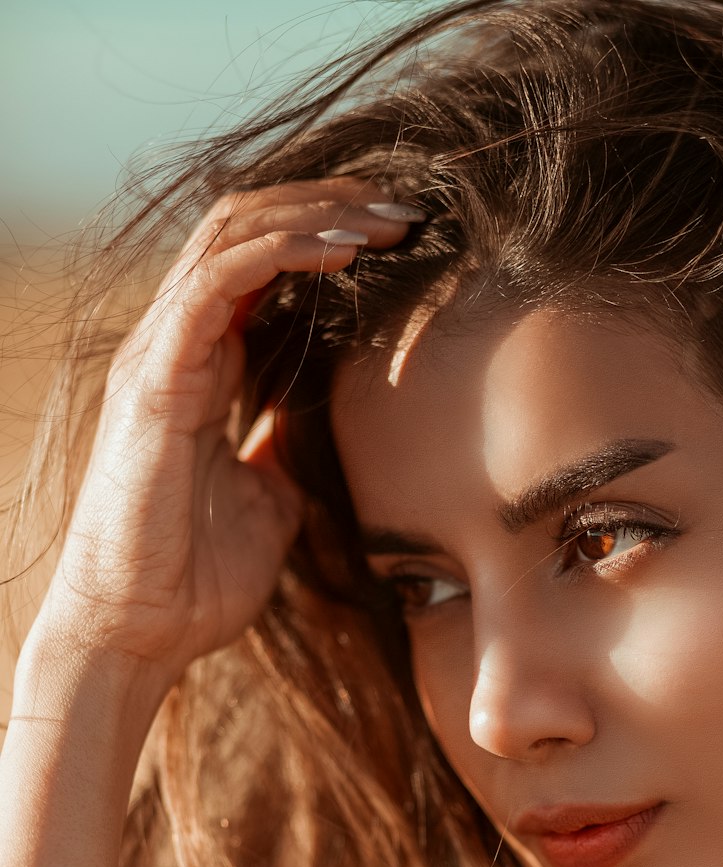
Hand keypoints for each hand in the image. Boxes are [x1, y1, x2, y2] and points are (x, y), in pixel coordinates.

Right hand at [35, 180, 419, 696]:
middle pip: (249, 227)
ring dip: (316, 214)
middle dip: (332, 205)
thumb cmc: (195, 577)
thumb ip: (285, 450)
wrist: (140, 631)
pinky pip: (216, 282)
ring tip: (386, 216)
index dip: (328, 235)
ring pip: (231, 235)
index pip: (261, 262)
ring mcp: (161, 354)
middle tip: (409, 208)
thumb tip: (323, 431)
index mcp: (204, 365)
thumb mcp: (268, 500)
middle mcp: (178, 344)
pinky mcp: (156, 377)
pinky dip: (280, 253)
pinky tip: (340, 252)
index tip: (403, 240)